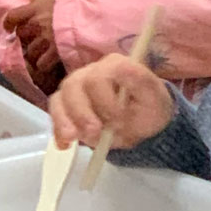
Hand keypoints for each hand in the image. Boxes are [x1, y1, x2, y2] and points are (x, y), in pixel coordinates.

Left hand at [5, 0, 64, 92]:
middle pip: (21, 35)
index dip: (8, 24)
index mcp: (35, 9)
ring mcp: (44, 39)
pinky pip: (41, 64)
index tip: (9, 29)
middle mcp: (36, 24)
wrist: (89, 18)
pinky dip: (44, 65)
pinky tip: (49, 62)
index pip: (12, 16)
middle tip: (35, 40)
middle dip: (27, 39)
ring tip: (44, 53)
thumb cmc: (73, 7)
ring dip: (36, 53)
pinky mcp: (53, 53)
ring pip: (31, 51)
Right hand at [50, 56, 175, 151]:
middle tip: (96, 133)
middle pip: (73, 86)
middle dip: (82, 113)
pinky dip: (57, 130)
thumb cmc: (150, 108)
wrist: (144, 123)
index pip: (98, 77)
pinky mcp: (67, 105)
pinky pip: (55, 114)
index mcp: (113, 65)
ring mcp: (76, 87)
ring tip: (74, 139)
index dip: (104, 101)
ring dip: (65, 121)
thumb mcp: (155, 96)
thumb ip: (140, 83)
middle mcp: (90, 72)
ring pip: (59, 99)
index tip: (118, 121)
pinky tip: (65, 145)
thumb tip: (121, 76)